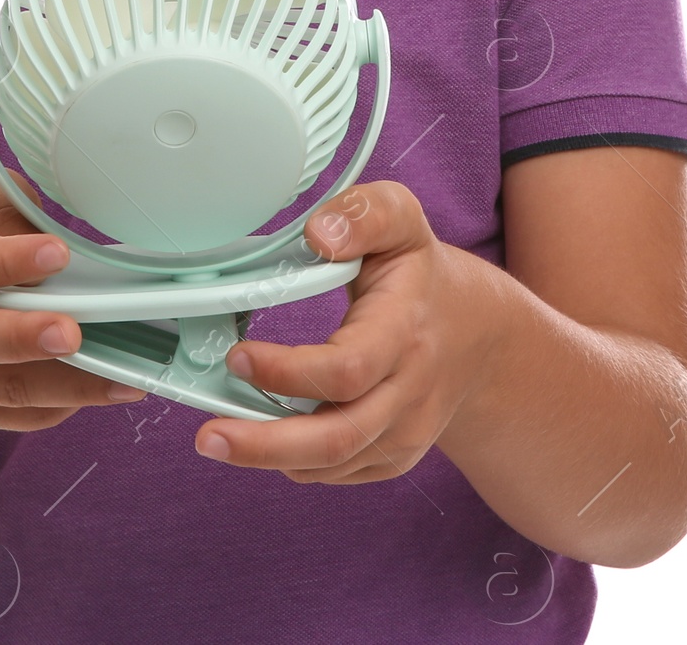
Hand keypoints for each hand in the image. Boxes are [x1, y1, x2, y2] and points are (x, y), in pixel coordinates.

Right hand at [0, 169, 147, 429]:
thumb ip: (6, 212)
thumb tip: (50, 249)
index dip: (4, 261)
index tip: (60, 253)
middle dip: (21, 338)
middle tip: (72, 332)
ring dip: (61, 384)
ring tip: (119, 376)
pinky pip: (15, 415)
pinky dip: (61, 405)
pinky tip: (105, 388)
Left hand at [193, 181, 494, 483]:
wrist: (476, 335)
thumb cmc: (422, 272)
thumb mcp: (402, 220)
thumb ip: (364, 214)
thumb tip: (318, 235)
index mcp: (405, 329)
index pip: (348, 368)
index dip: (288, 372)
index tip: (238, 357)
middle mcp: (409, 389)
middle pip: (338, 436)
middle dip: (266, 444)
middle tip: (209, 436)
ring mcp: (404, 430)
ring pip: (333, 463)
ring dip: (269, 457)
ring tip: (219, 438)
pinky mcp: (394, 455)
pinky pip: (338, 472)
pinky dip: (295, 462)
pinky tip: (262, 440)